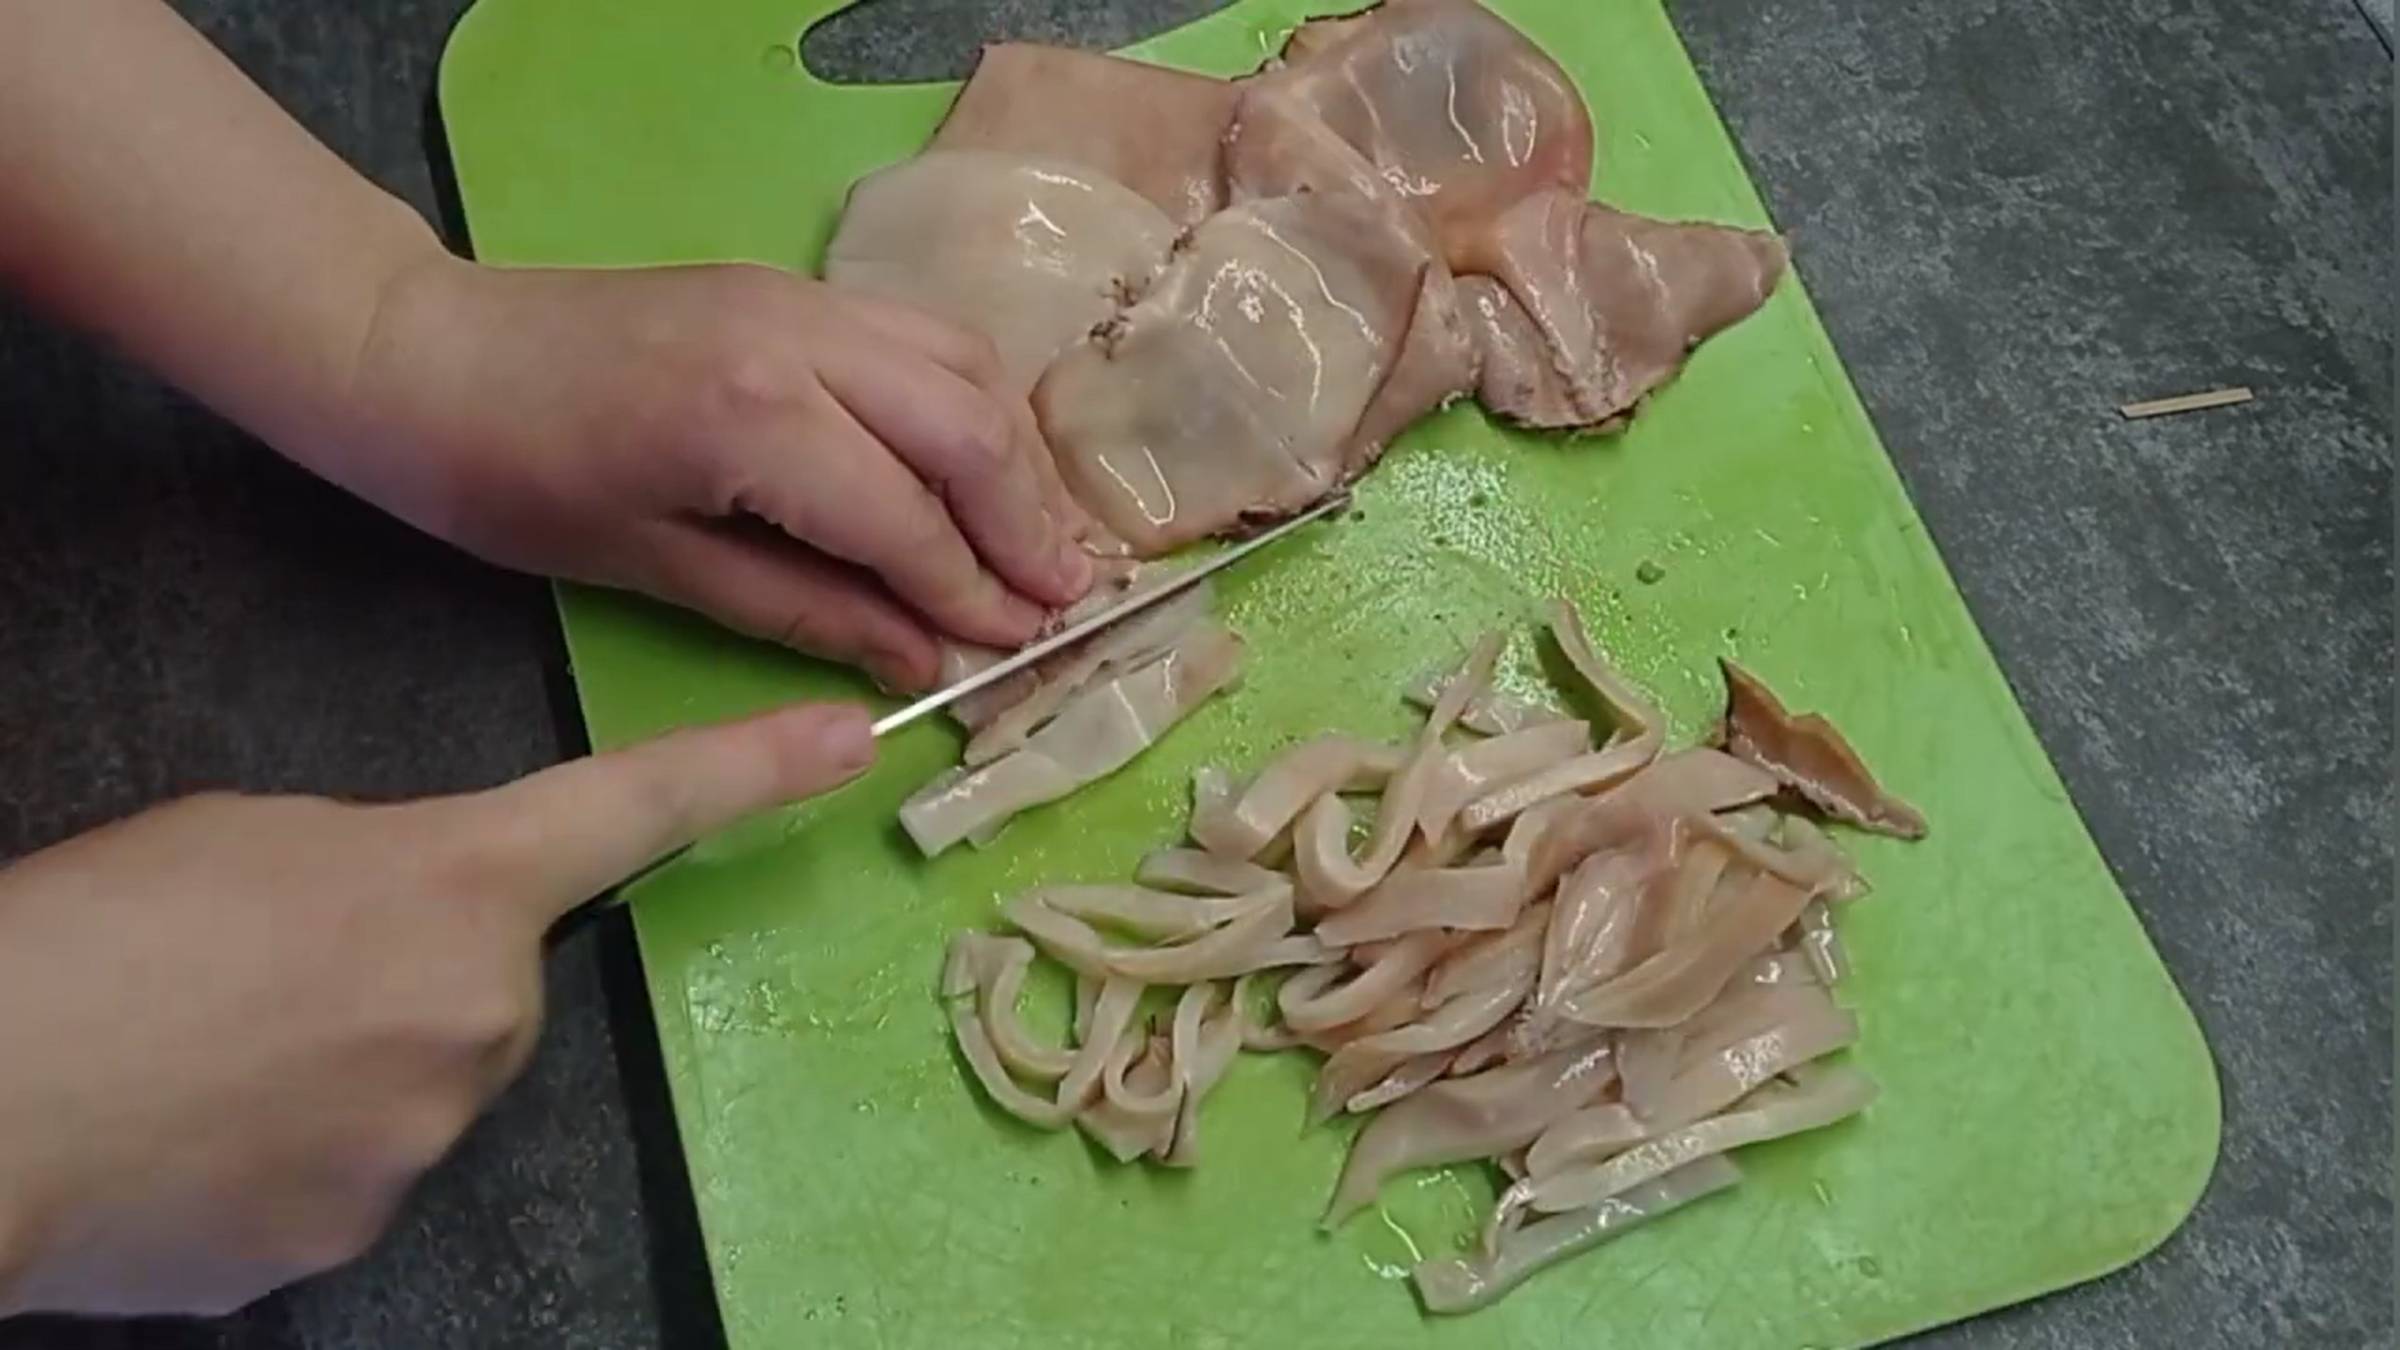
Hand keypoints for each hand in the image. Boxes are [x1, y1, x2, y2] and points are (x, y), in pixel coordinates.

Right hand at [0, 702, 874, 1315]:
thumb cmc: (96, 933)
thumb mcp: (255, 836)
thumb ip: (379, 869)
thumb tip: (403, 934)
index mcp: (457, 881)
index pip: (634, 808)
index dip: (751, 766)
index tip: (849, 739)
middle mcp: (483, 1014)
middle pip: (489, 988)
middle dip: (411, 978)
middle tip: (266, 975)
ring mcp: (429, 1138)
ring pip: (422, 1086)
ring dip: (347, 1067)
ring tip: (210, 1053)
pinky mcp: (358, 1234)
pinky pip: (356, 1171)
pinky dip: (295, 1150)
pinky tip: (203, 1129)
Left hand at [332, 258, 1095, 690]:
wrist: (425, 352)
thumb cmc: (514, 483)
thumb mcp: (658, 570)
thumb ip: (807, 610)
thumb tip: (922, 663)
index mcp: (751, 420)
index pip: (907, 518)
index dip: (971, 594)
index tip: (1020, 651)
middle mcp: (800, 337)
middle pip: (966, 429)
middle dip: (1027, 525)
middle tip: (1069, 602)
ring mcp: (803, 295)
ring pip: (963, 366)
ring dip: (1016, 458)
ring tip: (1043, 542)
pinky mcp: (795, 285)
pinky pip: (923, 336)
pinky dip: (973, 403)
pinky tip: (984, 465)